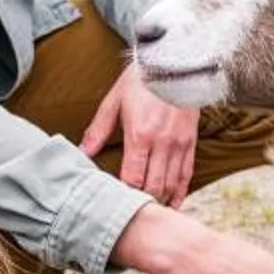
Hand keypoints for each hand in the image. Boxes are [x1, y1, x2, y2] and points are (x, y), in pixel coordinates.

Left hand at [80, 62, 199, 208]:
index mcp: (140, 135)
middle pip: (153, 187)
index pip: (132, 178)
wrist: (174, 61)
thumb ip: (98, 130)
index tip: (116, 203)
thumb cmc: (140, 80)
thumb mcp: (114, 101)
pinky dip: (179, 192)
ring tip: (148, 213)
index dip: (125, 195)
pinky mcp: (191, 142)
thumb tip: (82, 153)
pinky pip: (186, 174)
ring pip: (171, 184)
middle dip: (142, 203)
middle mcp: (162, 143)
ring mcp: (179, 144)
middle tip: (130, 213)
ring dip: (160, 201)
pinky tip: (172, 203)